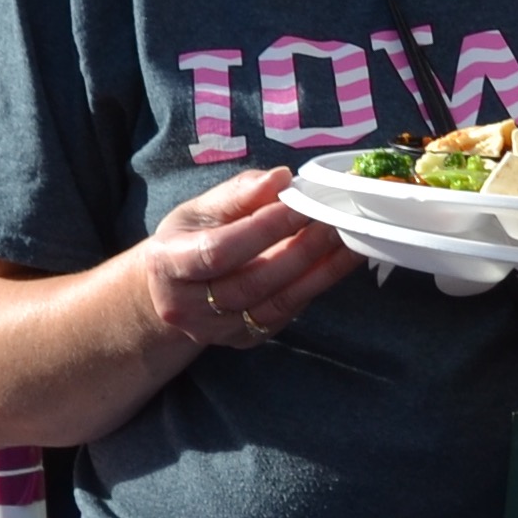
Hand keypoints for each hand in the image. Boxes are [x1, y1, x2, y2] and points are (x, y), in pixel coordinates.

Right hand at [138, 166, 354, 347]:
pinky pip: (286, 314)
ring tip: (349, 239)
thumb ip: (239, 194)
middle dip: (301, 250)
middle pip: (253, 282)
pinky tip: (338, 262)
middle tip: (336, 220)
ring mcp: (217, 330)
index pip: (219, 250)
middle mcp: (187, 306)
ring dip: (320, 271)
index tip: (300, 203)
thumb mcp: (200, 209)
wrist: (173, 290)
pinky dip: (315, 286)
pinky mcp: (244, 339)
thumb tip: (281, 178)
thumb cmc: (188, 239)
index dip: (263, 228)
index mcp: (167, 264)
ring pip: (276, 303)